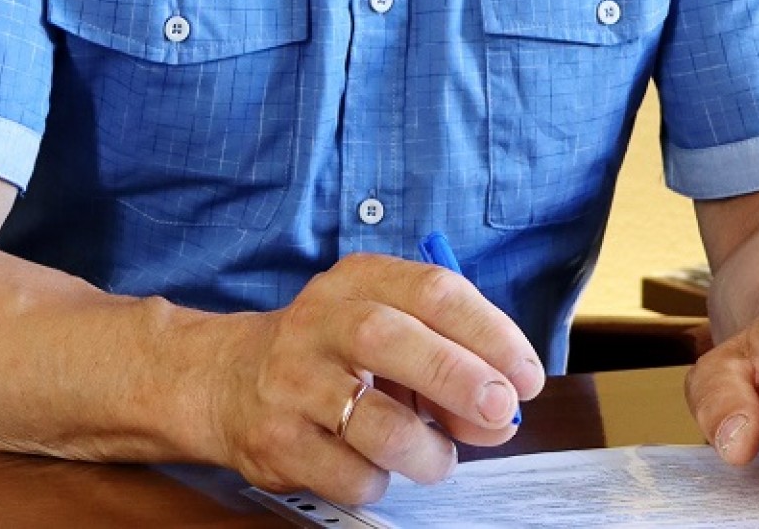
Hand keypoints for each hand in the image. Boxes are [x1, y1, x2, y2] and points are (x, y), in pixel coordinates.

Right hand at [203, 253, 544, 504]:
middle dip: (458, 378)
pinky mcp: (276, 438)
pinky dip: (379, 478)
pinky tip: (376, 465)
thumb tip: (502, 414)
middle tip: (500, 411)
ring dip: (427, 449)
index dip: (490, 334)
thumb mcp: (388, 330)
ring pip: (372, 420)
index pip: (432, 290)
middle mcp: (319, 320)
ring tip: (440, 458)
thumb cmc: (333, 353)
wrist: (231, 378)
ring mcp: (291, 380)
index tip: (527, 376)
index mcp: (359, 280)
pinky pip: (347, 472)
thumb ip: (448, 361)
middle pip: (390, 338)